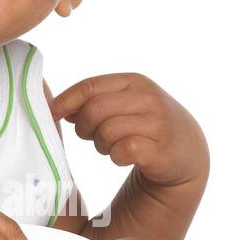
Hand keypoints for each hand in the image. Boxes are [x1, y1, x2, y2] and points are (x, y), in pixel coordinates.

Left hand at [49, 73, 209, 189]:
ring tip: (110, 147)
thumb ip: (93, 101)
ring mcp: (158, 124)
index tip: (53, 114)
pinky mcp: (162, 150)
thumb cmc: (146, 125)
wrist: (187, 151)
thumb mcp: (124, 104)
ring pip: (107, 131)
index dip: (66, 101)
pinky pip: (123, 151)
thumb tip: (56, 105)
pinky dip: (116, 157)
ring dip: (101, 145)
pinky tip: (124, 157)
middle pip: (94, 110)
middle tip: (90, 136)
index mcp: (135, 82)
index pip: (90, 86)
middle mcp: (149, 98)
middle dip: (84, 127)